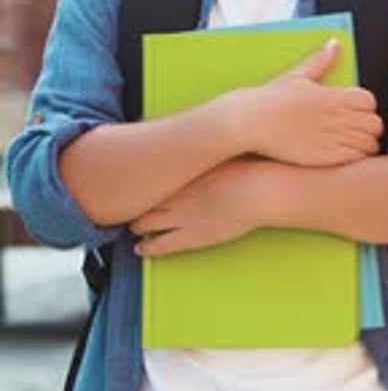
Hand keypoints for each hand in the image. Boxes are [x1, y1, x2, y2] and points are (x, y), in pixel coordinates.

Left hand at [131, 158, 265, 256]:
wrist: (259, 189)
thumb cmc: (244, 167)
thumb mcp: (214, 152)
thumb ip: (198, 151)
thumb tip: (189, 141)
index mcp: (177, 172)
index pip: (144, 178)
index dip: (134, 182)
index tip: (129, 181)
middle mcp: (173, 194)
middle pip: (140, 201)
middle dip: (131, 204)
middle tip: (126, 204)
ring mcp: (180, 217)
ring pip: (144, 223)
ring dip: (136, 225)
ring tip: (132, 226)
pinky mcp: (191, 237)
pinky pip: (160, 245)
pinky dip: (146, 248)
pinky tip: (139, 249)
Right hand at [232, 39, 382, 166]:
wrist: (248, 122)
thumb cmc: (270, 98)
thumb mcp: (297, 75)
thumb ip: (321, 60)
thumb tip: (335, 43)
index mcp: (332, 95)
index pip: (369, 101)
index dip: (364, 106)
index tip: (353, 110)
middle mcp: (336, 117)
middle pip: (374, 123)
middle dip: (368, 125)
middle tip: (354, 127)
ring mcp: (332, 139)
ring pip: (369, 143)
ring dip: (364, 143)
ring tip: (350, 142)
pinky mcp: (325, 158)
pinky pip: (356, 159)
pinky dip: (355, 157)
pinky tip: (342, 154)